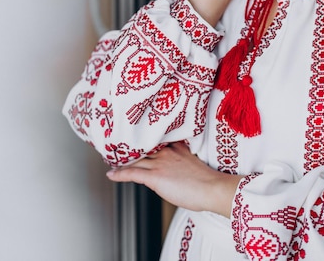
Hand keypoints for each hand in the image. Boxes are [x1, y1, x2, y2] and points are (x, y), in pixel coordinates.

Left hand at [106, 141, 241, 217]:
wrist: (212, 188)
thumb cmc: (207, 180)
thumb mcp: (194, 163)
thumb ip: (182, 160)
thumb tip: (175, 168)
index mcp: (176, 146)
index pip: (155, 140)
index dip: (143, 139)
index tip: (134, 136)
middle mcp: (166, 151)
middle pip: (143, 147)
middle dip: (129, 147)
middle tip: (115, 146)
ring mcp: (160, 163)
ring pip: (135, 158)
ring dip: (121, 159)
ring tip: (111, 158)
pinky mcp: (155, 176)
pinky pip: (133, 173)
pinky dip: (120, 173)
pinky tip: (112, 174)